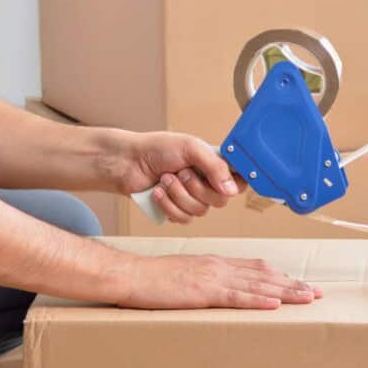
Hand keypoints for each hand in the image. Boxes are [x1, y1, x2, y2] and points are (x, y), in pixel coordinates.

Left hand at [116, 132, 246, 223]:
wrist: (128, 163)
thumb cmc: (157, 148)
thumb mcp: (190, 148)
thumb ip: (215, 166)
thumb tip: (232, 190)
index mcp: (214, 165)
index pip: (239, 180)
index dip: (233, 184)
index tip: (222, 182)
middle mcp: (206, 182)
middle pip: (220, 200)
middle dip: (195, 188)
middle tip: (180, 173)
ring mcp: (192, 198)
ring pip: (200, 211)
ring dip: (178, 195)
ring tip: (164, 179)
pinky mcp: (176, 211)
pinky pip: (183, 218)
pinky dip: (168, 205)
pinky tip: (157, 192)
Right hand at [118, 254, 323, 309]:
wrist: (132, 275)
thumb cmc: (153, 278)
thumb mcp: (184, 275)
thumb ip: (204, 280)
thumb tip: (218, 291)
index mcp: (215, 263)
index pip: (256, 267)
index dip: (280, 275)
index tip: (299, 283)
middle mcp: (219, 266)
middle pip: (264, 274)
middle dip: (292, 284)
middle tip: (316, 292)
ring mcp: (212, 277)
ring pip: (257, 284)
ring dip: (285, 292)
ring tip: (307, 298)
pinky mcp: (203, 292)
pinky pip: (236, 296)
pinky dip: (258, 300)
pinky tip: (274, 304)